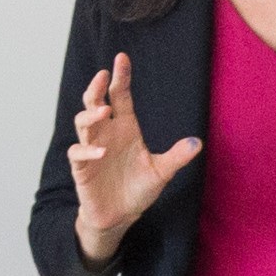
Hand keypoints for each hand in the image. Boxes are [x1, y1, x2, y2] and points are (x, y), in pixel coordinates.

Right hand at [67, 54, 202, 259]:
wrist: (120, 217)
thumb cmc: (138, 190)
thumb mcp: (161, 172)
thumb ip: (177, 157)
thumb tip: (197, 143)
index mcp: (125, 128)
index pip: (120, 96)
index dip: (120, 78)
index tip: (121, 58)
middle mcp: (107, 134)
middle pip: (95, 102)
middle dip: (97, 88)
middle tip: (102, 75)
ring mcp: (92, 149)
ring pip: (82, 123)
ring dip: (90, 114)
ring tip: (103, 111)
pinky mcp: (82, 168)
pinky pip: (78, 153)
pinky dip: (87, 151)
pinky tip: (101, 152)